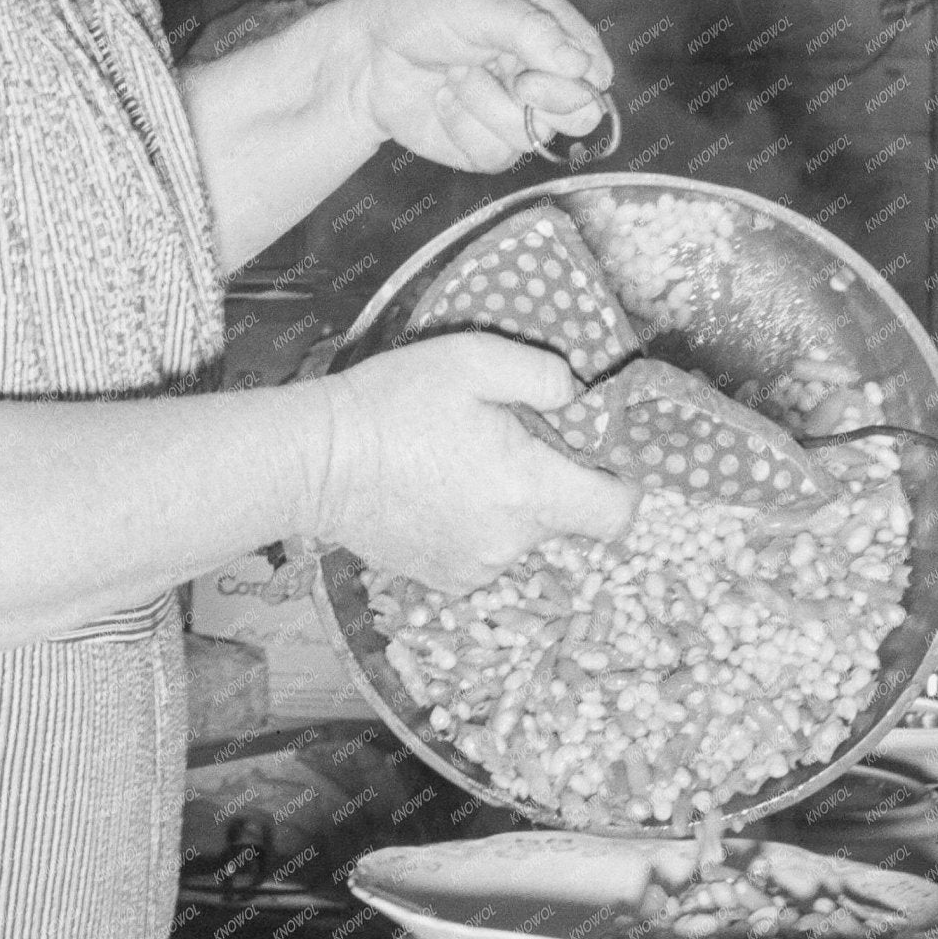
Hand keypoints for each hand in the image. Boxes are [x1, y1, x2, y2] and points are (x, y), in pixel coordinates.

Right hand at [312, 333, 640, 592]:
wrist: (315, 462)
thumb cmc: (392, 403)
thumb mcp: (470, 359)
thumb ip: (541, 374)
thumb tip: (578, 394)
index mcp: (528, 490)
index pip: (617, 512)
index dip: (622, 482)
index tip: (601, 453)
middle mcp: (510, 543)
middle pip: (566, 517)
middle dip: (551, 477)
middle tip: (508, 437)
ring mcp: (476, 568)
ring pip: (524, 533)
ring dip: (512, 501)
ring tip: (463, 462)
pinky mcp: (445, 580)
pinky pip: (487, 550)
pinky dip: (479, 524)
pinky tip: (439, 491)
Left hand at [338, 0, 614, 172]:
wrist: (364, 56)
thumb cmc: (419, 14)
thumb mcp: (475, 2)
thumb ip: (531, 30)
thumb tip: (582, 66)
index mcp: (547, 31)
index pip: (592, 64)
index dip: (580, 74)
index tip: (544, 67)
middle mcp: (538, 75)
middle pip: (582, 112)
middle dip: (551, 100)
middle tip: (519, 82)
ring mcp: (513, 114)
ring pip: (533, 135)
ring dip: (486, 104)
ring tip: (454, 73)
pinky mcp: (485, 147)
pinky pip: (496, 155)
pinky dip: (463, 127)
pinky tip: (442, 101)